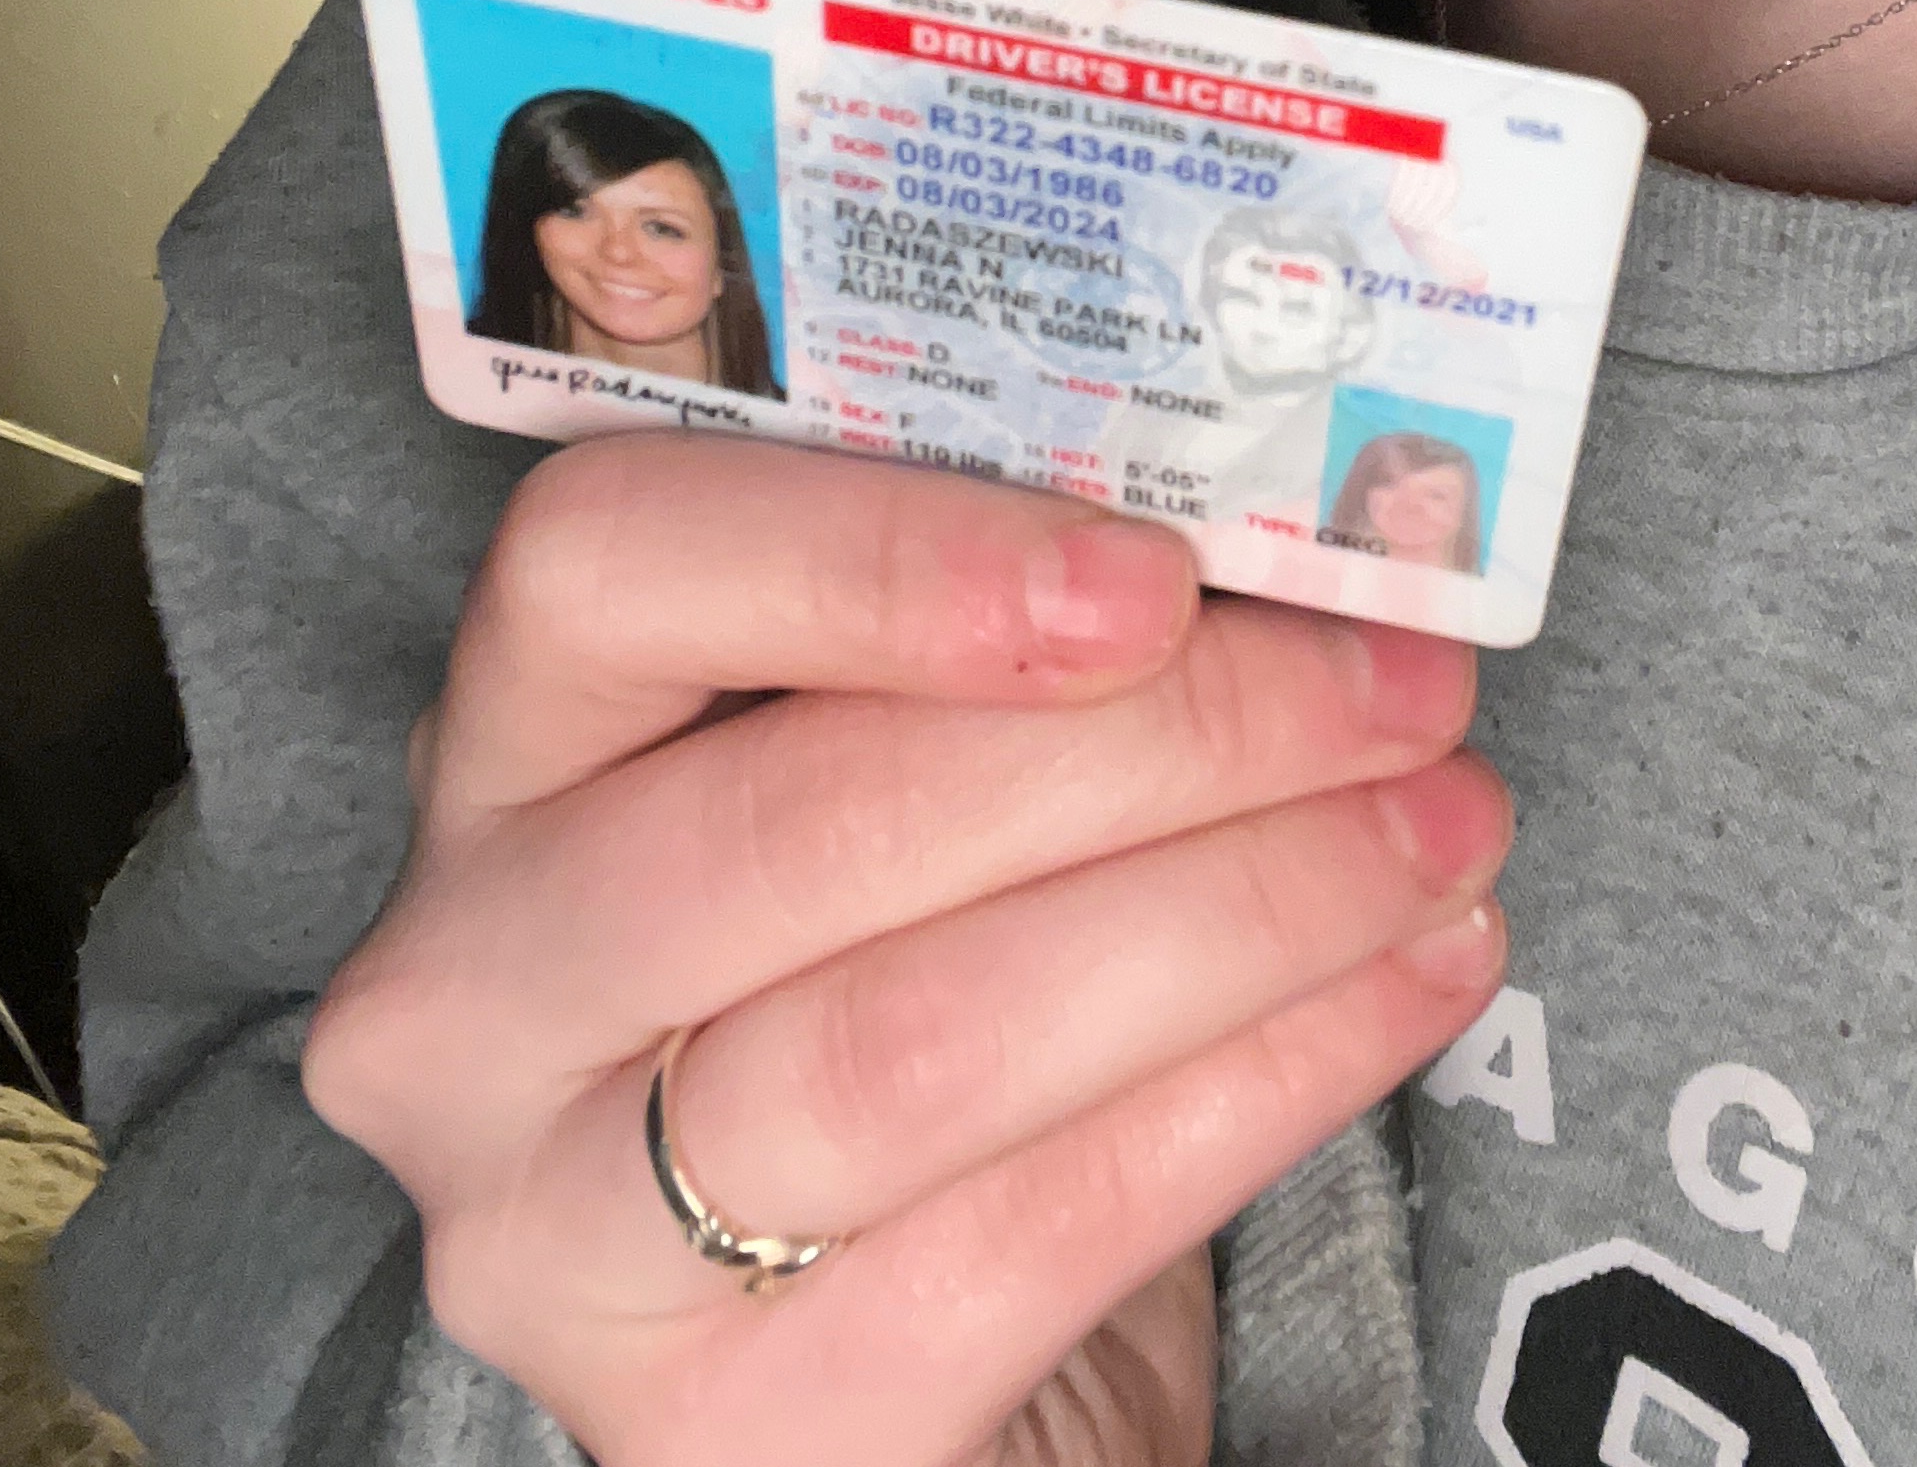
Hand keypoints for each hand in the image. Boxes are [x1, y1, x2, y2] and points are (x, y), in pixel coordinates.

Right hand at [301, 434, 1509, 1466]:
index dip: (882, 557)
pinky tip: (1411, 979)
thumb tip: (1296, 539)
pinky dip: (1268, 1082)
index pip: (605, 570)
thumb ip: (1014, 632)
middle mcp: (473, 995)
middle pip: (810, 821)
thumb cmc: (907, 950)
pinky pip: (1039, 1231)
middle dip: (1162, 742)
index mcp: (505, 750)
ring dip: (1248, 910)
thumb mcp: (900, 755)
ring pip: (927, 1038)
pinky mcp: (734, 1431)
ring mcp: (565, 1241)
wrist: (905, 1327)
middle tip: (1402, 691)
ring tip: (1443, 827)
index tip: (1154, 572)